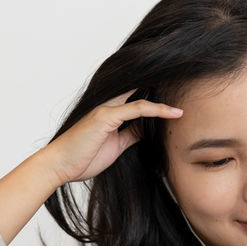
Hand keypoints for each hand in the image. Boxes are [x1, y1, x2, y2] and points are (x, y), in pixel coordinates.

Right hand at [36, 90, 183, 186]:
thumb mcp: (115, 146)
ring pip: (141, 95)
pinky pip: (137, 109)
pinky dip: (157, 109)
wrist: (58, 166)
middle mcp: (109, 105)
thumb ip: (131, 135)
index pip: (137, 96)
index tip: (177, 98)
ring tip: (188, 95)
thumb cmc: (82, 158)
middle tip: (185, 79)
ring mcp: (107, 108)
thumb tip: (147, 130)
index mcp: (110, 111)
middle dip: (162, 83)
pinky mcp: (106, 116)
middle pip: (139, 88)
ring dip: (165, 95)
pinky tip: (174, 112)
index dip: (156, 94)